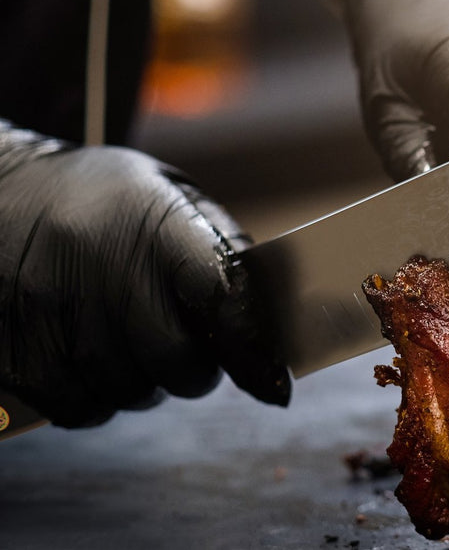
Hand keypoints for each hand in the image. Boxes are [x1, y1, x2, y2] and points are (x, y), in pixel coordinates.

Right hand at [0, 122, 289, 427]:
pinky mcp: (12, 344)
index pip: (219, 295)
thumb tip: (272, 324)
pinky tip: (94, 363)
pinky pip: (79, 407)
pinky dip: (98, 399)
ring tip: (132, 346)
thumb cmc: (111, 203)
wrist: (5, 189)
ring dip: (145, 384)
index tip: (273, 381)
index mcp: (156, 220)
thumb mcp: (173, 200)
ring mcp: (47, 304)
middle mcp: (100, 262)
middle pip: (175, 361)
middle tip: (187, 350)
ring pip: (128, 391)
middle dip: (194, 370)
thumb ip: (225, 254)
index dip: (251, 347)